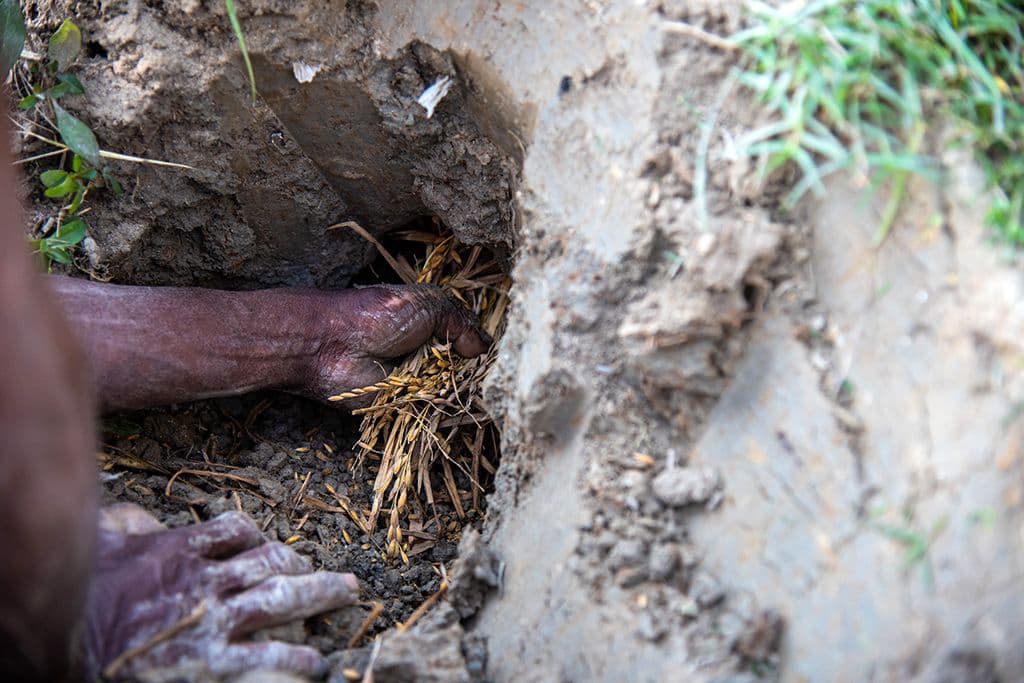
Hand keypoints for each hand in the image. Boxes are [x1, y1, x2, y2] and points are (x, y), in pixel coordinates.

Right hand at [83, 504, 358, 678]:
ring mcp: (211, 619)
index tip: (272, 549)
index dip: (262, 538)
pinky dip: (295, 659)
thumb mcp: (102, 544)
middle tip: (340, 577)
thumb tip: (143, 519)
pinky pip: (265, 655)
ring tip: (346, 597)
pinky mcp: (209, 660)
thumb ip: (129, 526)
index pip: (238, 530)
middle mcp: (205, 578)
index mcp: (180, 547)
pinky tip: (316, 664)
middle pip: (274, 562)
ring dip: (320, 596)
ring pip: (280, 599)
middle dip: (310, 568)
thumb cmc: (80, 590)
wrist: (63, 634)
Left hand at [306, 284, 490, 401]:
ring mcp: (418, 381)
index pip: (468, 339)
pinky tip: (456, 404)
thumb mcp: (429, 305)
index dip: (482, 348)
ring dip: (462, 391)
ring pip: (453, 391)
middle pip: (465, 368)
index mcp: (433, 325)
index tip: (502, 355)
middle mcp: (427, 353)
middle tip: (489, 375)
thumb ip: (462, 323)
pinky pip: (434, 412)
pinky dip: (446, 410)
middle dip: (476, 372)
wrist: (332, 344)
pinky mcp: (405, 406)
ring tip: (471, 389)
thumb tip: (484, 348)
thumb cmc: (377, 315)